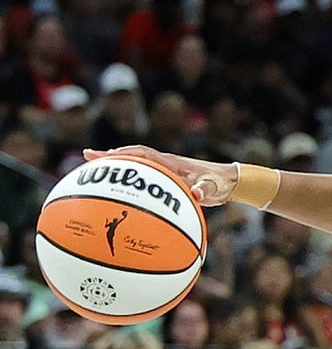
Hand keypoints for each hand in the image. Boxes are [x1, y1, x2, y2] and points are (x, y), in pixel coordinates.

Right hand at [82, 145, 235, 205]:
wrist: (230, 181)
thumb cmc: (221, 183)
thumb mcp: (214, 187)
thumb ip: (206, 190)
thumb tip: (197, 194)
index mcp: (172, 162)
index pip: (142, 154)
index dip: (123, 154)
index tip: (102, 155)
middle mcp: (165, 163)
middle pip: (133, 156)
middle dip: (110, 157)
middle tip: (85, 157)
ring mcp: (165, 171)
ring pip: (136, 167)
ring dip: (117, 168)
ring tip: (92, 174)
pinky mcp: (167, 180)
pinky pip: (143, 180)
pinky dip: (129, 183)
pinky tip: (117, 195)